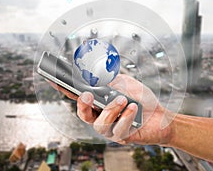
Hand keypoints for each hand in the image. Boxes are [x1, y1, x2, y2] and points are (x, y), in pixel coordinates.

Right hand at [50, 74, 172, 144]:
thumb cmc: (141, 98)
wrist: (160, 114)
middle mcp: (100, 116)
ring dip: (110, 110)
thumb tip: (95, 74)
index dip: (64, 89)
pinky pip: (118, 130)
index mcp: (98, 102)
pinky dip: (126, 117)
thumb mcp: (125, 83)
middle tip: (87, 94)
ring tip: (121, 99)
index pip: (78, 96)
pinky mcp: (122, 137)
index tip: (52, 78)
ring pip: (99, 124)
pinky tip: (132, 108)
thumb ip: (110, 79)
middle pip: (83, 114)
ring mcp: (110, 128)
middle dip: (82, 105)